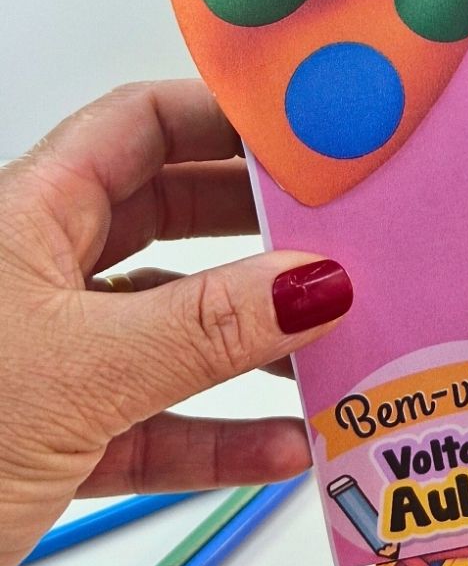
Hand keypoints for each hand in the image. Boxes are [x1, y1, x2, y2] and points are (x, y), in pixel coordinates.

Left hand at [0, 81, 351, 565]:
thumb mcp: (76, 372)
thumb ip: (204, 327)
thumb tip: (316, 280)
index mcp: (26, 216)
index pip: (139, 127)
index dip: (222, 119)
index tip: (306, 133)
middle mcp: (40, 275)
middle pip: (171, 222)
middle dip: (258, 232)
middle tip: (338, 237)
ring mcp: (50, 358)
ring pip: (171, 329)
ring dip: (253, 345)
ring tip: (330, 347)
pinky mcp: (54, 440)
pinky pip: (158, 421)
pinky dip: (222, 434)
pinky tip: (281, 446)